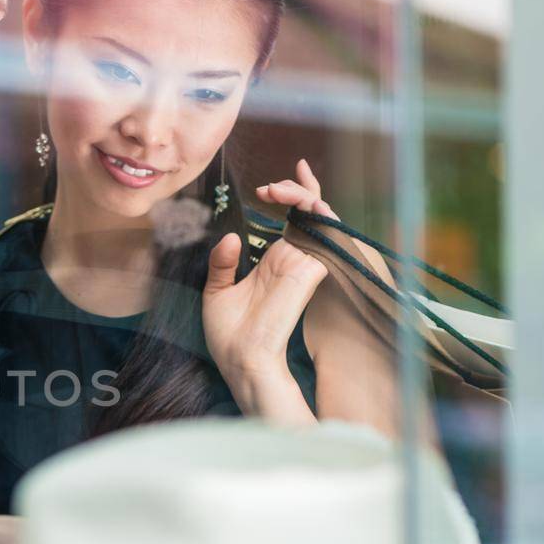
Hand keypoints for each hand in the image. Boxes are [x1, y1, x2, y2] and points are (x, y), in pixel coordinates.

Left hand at [204, 159, 331, 397]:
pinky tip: (304, 203)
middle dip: (296, 189)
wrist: (240, 360)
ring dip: (304, 196)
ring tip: (277, 190)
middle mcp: (292, 259)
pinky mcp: (310, 271)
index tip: (271, 183)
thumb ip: (223, 262)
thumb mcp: (216, 290)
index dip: (290, 196)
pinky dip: (320, 214)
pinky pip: (327, 235)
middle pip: (309, 212)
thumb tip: (231, 237)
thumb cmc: (229, 334)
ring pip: (320, 217)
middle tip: (267, 188)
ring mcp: (303, 264)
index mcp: (272, 262)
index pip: (291, 220)